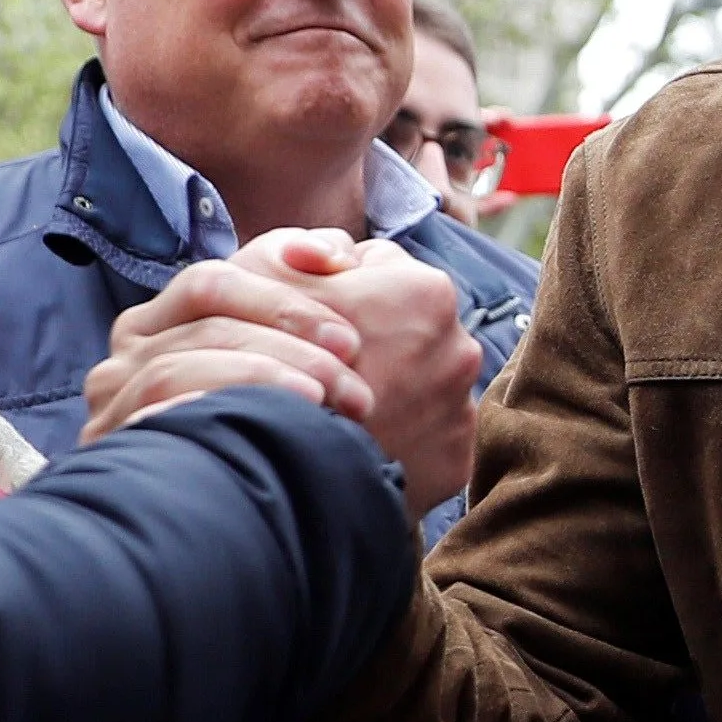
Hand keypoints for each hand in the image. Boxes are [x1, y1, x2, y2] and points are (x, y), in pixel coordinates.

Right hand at [83, 249, 373, 440]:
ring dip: (260, 376)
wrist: (221, 533)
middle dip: (289, 342)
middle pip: (205, 320)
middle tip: (352, 380)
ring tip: (322, 402)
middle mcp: (127, 357)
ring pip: (179, 364)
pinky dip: (206, 407)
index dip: (284, 297)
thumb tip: (335, 252)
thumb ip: (302, 292)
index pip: (213, 283)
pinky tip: (257, 421)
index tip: (349, 336)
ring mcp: (112, 402)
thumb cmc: (263, 434)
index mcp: (161, 323)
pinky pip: (153, 413)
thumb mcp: (285, 360)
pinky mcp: (113, 448)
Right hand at [242, 228, 481, 512]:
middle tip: (326, 365)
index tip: (312, 319)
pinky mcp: (455, 459)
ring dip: (390, 386)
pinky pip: (428, 433)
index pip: (379, 265)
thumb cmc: (267, 364)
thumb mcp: (259, 281)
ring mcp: (462, 407)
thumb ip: (300, 248)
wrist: (286, 473)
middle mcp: (461, 346)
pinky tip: (361, 441)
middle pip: (405, 325)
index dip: (336, 289)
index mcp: (425, 289)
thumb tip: (337, 250)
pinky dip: (402, 435)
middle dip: (371, 338)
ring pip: (420, 379)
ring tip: (339, 406)